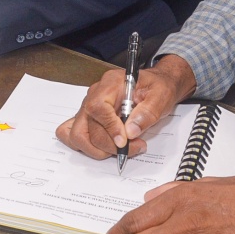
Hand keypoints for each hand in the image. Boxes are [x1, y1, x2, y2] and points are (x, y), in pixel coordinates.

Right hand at [56, 54, 194, 159]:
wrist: (157, 85)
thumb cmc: (157, 88)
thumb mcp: (161, 96)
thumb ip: (147, 112)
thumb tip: (130, 132)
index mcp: (111, 83)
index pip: (98, 106)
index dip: (109, 127)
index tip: (124, 140)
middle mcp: (95, 94)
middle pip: (89, 125)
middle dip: (111, 144)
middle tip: (136, 146)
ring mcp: (89, 107)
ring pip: (78, 135)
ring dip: (99, 149)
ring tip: (123, 150)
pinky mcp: (89, 119)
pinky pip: (74, 134)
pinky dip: (86, 146)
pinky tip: (106, 148)